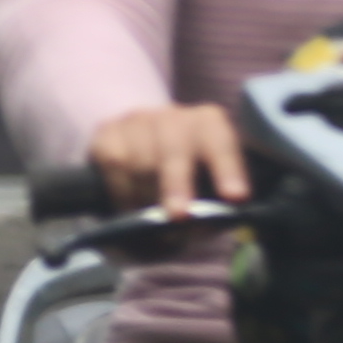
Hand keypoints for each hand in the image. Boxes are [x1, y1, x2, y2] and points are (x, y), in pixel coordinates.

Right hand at [92, 102, 251, 216]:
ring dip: (147, 197)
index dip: (228, 169)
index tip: (235, 197)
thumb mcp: (204, 193)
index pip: (222, 143)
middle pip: (175, 148)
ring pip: (140, 160)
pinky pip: (113, 164)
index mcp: (209, 125)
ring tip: (152, 221)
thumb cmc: (184, 182)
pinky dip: (122, 192)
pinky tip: (130, 207)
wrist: (140, 156)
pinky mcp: (107, 132)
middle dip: (178, 184)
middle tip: (179, 216)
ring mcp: (138, 120)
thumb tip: (200, 225)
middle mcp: (174, 116)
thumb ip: (210, 209)